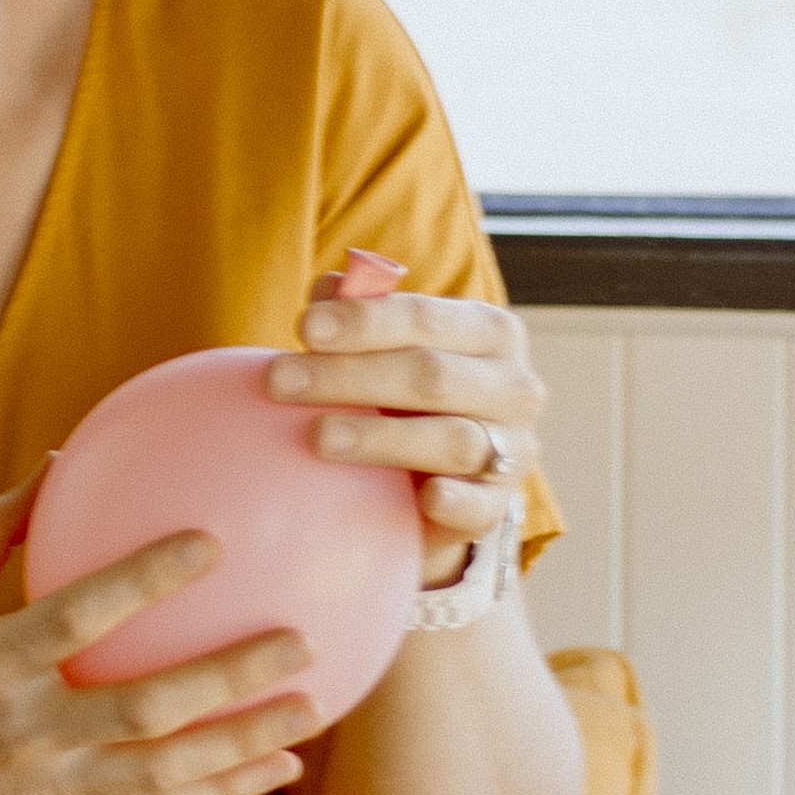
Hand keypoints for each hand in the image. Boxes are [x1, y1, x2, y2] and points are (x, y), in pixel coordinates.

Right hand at [0, 479, 314, 794]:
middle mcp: (24, 733)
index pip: (76, 616)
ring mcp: (50, 788)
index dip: (145, 578)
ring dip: (244, 740)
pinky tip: (280, 767)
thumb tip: (58, 460)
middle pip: (143, 706)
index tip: (211, 537)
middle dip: (226, 674)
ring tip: (314, 705)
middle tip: (298, 635)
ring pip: (166, 770)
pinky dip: (224, 790)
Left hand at [266, 267, 540, 592]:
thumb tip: (329, 287)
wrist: (444, 476)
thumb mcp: (389, 348)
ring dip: (382, 437)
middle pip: (431, 376)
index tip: (304, 328)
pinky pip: (480, 505)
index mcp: (491, 332)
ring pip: (453, 440)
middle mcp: (515, 387)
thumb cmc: (409, 394)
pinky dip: (455, 501)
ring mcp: (514, 449)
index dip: (364, 321)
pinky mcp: (498, 506)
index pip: (426, 318)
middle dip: (350, 376)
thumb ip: (361, 315)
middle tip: (279, 382)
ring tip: (317, 436)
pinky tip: (423, 497)